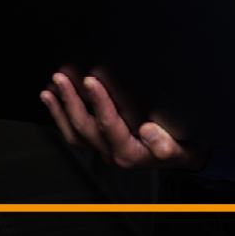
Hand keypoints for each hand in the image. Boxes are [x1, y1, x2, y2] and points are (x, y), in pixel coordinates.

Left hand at [40, 73, 208, 171]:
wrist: (184, 157)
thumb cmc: (183, 148)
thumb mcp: (182, 148)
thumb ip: (165, 145)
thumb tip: (147, 130)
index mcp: (130, 153)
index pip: (109, 125)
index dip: (98, 103)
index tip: (90, 81)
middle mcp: (113, 153)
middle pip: (85, 128)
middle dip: (71, 102)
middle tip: (61, 79)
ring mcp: (104, 149)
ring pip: (75, 133)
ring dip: (60, 110)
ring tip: (50, 89)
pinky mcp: (102, 144)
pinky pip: (76, 134)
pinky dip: (61, 118)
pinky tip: (54, 103)